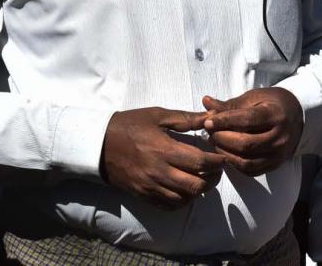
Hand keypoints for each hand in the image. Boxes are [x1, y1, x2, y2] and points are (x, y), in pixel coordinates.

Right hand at [101, 107, 224, 209]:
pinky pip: (170, 206)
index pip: (201, 162)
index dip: (217, 161)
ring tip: (202, 178)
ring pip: (185, 199)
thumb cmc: (130, 125)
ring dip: (199, 190)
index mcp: (164, 149)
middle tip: (215, 169)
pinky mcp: (144, 195)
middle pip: (197, 185)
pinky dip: (183, 200)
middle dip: (213, 179)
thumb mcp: (156, 115)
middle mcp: (159, 172)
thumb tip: (210, 115)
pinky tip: (185, 189)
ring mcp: (151, 186)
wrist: (99, 143)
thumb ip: (185, 118)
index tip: (222, 156)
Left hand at [202, 88, 302, 175]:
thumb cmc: (271, 103)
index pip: (247, 120)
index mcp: (275, 115)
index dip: (224, 122)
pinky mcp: (275, 165)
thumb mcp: (253, 98)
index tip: (207, 122)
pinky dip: (234, 164)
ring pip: (247, 161)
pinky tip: (226, 153)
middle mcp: (280, 137)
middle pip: (245, 143)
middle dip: (222, 139)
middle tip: (209, 133)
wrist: (296, 116)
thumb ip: (230, 104)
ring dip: (225, 153)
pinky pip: (251, 170)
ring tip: (215, 142)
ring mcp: (279, 154)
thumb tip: (206, 102)